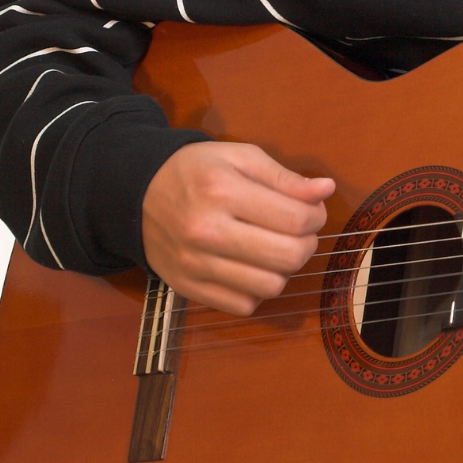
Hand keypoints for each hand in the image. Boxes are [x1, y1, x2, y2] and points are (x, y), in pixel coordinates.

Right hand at [141, 142, 334, 314]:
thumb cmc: (197, 170)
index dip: (316, 216)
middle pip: (289, 257)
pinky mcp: (188, 288)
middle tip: (298, 230)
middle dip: (307, 243)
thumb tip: (325, 190)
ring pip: (271, 286)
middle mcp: (206, 232)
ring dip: (284, 269)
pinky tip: (252, 266)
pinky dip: (258, 290)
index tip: (311, 210)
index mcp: (222, 192)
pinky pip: (244, 305)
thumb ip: (285, 177)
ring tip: (275, 248)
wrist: (137, 194)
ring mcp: (195, 265)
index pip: (296, 220)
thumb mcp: (240, 157)